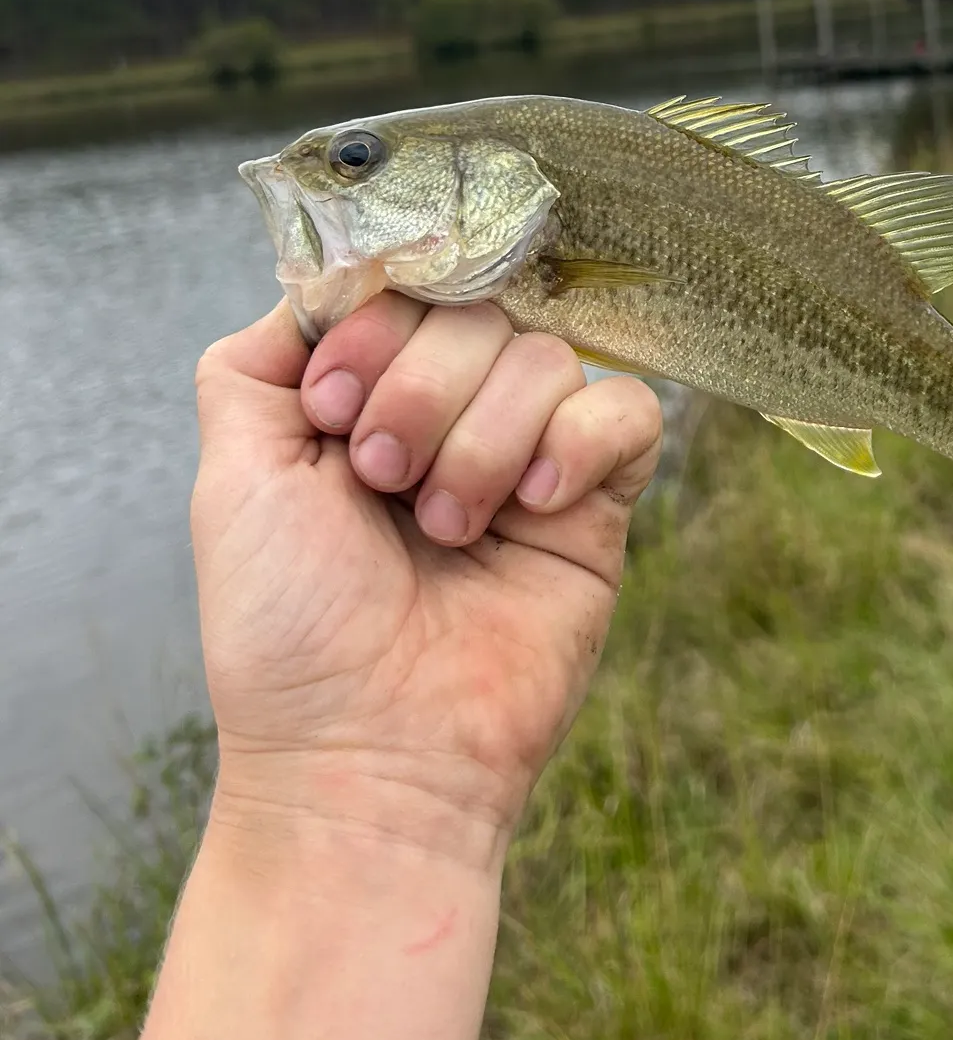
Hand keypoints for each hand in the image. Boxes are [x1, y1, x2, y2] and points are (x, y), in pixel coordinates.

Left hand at [190, 294, 661, 872]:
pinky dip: (581, 442)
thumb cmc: (292, 632)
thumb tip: (330, 285)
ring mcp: (532, 454)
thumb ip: (262, 363)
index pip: (405, 287)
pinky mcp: (598, 503)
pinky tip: (536, 506)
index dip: (376, 329)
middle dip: (421, 393)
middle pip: (479, 312)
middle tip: (384, 485)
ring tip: (449, 529)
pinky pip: (628, 410)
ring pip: (547, 358)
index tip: (332, 413)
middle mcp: (454, 413)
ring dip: (485, 440)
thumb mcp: (236, 477)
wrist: (368, 754)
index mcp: (371, 398)